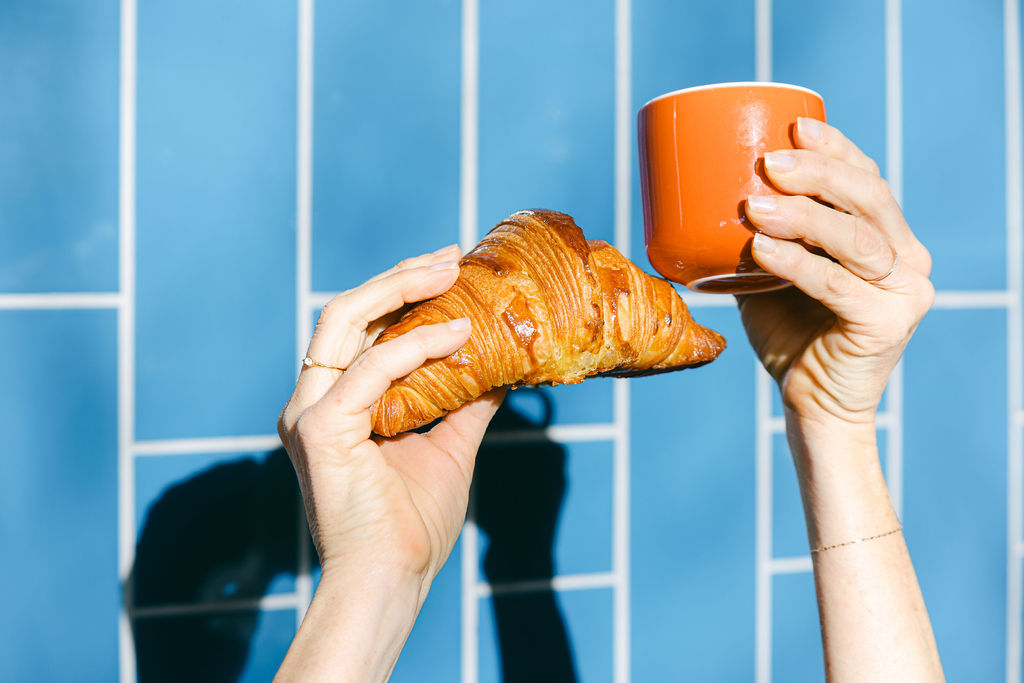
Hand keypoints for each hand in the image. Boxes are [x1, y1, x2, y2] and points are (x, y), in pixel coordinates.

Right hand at [277, 244, 504, 585]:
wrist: (392, 580)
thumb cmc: (414, 524)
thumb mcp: (449, 447)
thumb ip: (464, 401)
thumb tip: (500, 362)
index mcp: (336, 404)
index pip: (361, 327)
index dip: (402, 291)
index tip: (452, 268)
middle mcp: (313, 400)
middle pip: (347, 311)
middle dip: (401, 276)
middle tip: (453, 256)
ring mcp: (309, 412)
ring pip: (345, 321)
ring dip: (401, 288)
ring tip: (453, 271)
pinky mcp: (319, 429)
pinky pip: (371, 368)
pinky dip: (416, 345)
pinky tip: (460, 334)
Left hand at [739, 117, 933, 426]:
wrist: (811, 403)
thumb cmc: (790, 334)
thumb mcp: (772, 273)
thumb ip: (759, 236)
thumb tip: (702, 196)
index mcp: (887, 238)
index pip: (868, 179)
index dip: (836, 148)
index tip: (795, 124)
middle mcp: (907, 258)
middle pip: (868, 199)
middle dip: (819, 173)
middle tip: (771, 162)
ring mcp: (905, 291)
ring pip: (857, 237)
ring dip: (804, 215)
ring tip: (754, 205)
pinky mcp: (888, 323)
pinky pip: (839, 284)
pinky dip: (798, 263)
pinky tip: (761, 249)